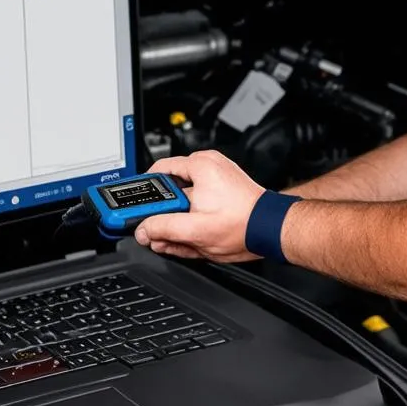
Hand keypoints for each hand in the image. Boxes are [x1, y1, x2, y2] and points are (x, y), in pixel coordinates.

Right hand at [135, 150, 265, 262]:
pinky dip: (192, 221)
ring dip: (178, 222)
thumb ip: (163, 228)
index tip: (137, 209)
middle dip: (164, 216)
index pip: (158, 171)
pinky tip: (191, 238)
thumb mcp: (195, 230)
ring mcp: (217, 179)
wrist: (270, 230)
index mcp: (200, 166)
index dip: (145, 194)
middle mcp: (208, 167)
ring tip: (180, 239)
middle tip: (159, 233)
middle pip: (171, 190)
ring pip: (184, 201)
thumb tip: (144, 230)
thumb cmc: (244, 224)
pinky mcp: (223, 192)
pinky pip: (198, 204)